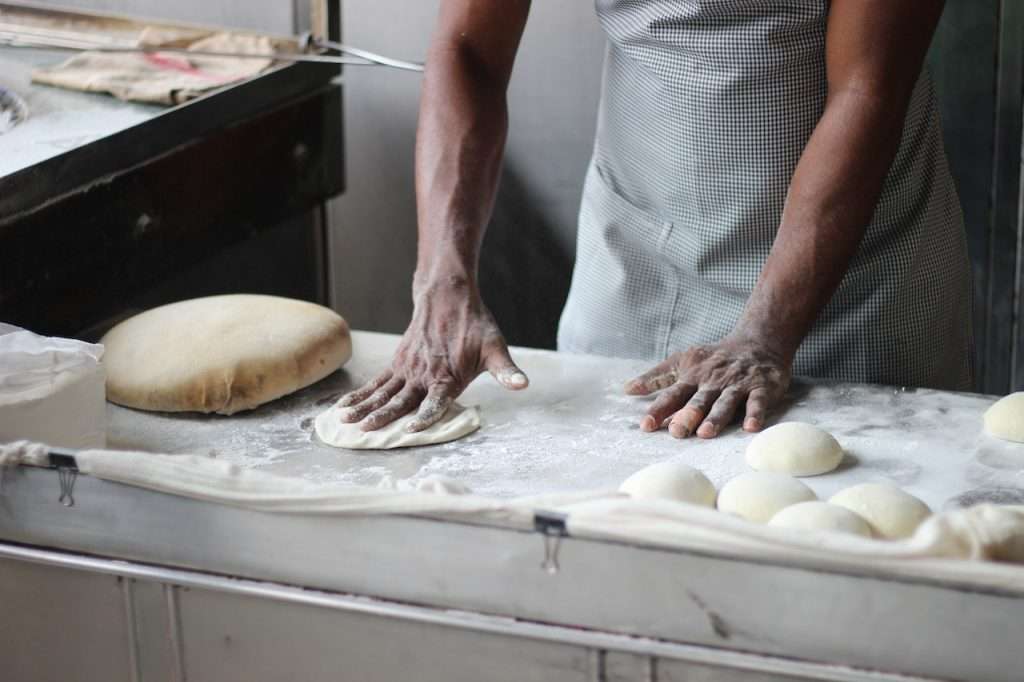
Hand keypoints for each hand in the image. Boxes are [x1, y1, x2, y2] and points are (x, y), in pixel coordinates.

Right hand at [338, 278, 527, 431]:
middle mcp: (424, 375)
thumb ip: (506, 371)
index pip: (435, 401)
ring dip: (364, 407)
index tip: (411, 428)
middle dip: (383, 417)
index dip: (425, 416)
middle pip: (401, 400)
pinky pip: (376, 382)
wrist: (448, 296)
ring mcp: (407, 369)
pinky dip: (360, 394)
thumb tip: (523, 385)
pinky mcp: (398, 363)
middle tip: (365, 431)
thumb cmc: (475, 326)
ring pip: (383, 392)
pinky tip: (344, 407)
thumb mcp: (495, 348)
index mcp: (448, 377)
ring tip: (346, 421)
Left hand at [624, 337, 790, 438]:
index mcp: (693, 377)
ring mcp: (738, 384)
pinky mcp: (762, 387)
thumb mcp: (683, 361)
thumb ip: (657, 377)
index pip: (673, 394)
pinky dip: (755, 413)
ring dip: (716, 417)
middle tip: (676, 431)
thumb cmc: (715, 357)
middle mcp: (713, 381)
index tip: (646, 425)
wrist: (759, 341)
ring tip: (706, 433)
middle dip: (687, 416)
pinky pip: (758, 401)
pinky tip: (750, 427)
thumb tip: (627, 389)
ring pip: (725, 402)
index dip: (659, 409)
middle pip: (699, 400)